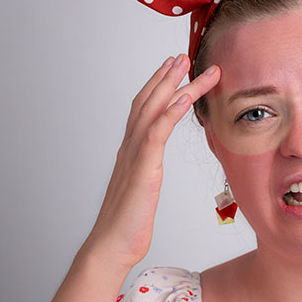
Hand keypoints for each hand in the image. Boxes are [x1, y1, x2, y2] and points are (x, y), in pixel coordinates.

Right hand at [79, 54, 220, 270]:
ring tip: (189, 66)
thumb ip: (146, 172)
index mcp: (132, 151)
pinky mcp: (144, 168)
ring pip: (154, 111)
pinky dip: (171, 113)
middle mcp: (131, 147)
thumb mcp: (142, 190)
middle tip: (183, 56)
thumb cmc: (128, 223)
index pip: (145, 110)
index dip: (158, 86)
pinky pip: (157, 134)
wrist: (112, 245)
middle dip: (166, 76)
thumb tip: (151, 168)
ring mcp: (135, 156)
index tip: (173, 69)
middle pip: (149, 102)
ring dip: (173, 85)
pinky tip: (185, 98)